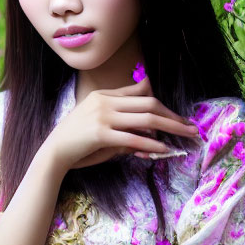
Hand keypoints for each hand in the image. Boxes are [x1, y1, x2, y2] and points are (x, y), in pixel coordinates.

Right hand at [44, 76, 199, 171]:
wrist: (54, 151)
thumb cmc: (77, 141)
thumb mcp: (99, 124)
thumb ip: (121, 123)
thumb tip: (148, 132)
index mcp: (104, 95)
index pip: (140, 93)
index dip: (162, 104)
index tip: (176, 115)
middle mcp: (106, 101)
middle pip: (149, 103)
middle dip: (173, 115)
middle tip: (190, 126)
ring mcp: (103, 116)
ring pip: (146, 119)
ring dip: (171, 127)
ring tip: (186, 135)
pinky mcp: (101, 134)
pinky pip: (134, 138)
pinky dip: (152, 144)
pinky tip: (165, 149)